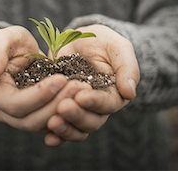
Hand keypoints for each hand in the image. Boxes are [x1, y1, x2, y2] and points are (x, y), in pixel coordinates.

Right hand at [0, 26, 89, 133]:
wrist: (10, 51)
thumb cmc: (6, 42)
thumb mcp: (1, 40)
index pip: (17, 104)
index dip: (40, 95)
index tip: (61, 78)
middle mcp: (3, 111)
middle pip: (32, 120)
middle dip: (57, 104)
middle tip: (79, 85)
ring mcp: (18, 117)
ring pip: (44, 124)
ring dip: (65, 109)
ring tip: (83, 89)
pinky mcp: (34, 116)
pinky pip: (51, 122)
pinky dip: (67, 113)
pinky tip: (81, 97)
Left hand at [45, 24, 139, 145]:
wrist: (80, 39)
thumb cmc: (103, 41)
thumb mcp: (118, 47)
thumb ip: (127, 67)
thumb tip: (130, 93)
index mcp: (114, 93)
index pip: (107, 104)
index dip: (95, 102)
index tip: (81, 96)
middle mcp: (97, 107)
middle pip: (92, 122)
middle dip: (77, 116)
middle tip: (62, 107)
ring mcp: (79, 109)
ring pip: (77, 128)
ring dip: (65, 129)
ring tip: (52, 122)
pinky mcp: (61, 107)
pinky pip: (62, 126)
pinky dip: (56, 135)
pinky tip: (48, 138)